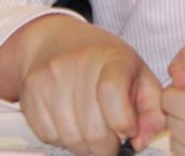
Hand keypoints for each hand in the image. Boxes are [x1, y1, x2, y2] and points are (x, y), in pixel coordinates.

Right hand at [0, 15, 165, 155]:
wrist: (55, 39)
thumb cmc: (102, 60)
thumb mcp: (138, 75)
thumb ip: (153, 110)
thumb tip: (139, 140)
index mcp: (111, 57)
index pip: (113, 95)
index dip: (124, 123)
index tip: (127, 128)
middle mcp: (77, 63)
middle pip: (94, 131)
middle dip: (106, 146)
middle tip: (109, 137)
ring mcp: (50, 76)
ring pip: (72, 140)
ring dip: (83, 145)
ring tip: (88, 126)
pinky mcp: (31, 91)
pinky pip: (48, 136)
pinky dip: (61, 138)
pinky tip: (68, 119)